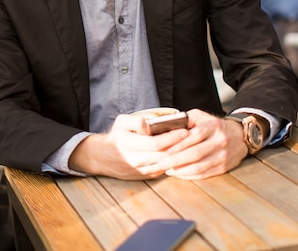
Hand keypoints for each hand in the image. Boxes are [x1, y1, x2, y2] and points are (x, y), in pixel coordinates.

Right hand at [68, 114, 189, 179]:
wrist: (104, 157)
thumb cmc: (116, 136)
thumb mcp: (121, 122)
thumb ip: (136, 121)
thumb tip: (149, 124)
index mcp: (129, 145)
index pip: (156, 143)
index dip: (172, 137)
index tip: (184, 130)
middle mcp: (136, 160)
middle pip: (165, 155)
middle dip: (180, 146)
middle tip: (193, 137)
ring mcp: (142, 170)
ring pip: (167, 164)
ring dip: (179, 155)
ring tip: (189, 144)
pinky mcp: (147, 176)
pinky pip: (164, 169)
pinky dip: (174, 161)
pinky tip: (180, 153)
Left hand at [153, 109, 247, 179]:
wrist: (239, 136)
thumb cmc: (213, 125)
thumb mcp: (200, 116)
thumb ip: (185, 119)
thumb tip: (165, 127)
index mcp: (213, 126)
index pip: (194, 136)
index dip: (179, 144)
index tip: (164, 150)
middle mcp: (220, 141)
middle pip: (196, 153)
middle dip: (176, 160)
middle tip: (161, 163)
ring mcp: (223, 156)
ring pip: (200, 166)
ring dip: (181, 170)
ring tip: (167, 169)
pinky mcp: (223, 167)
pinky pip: (204, 174)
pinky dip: (189, 175)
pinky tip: (178, 173)